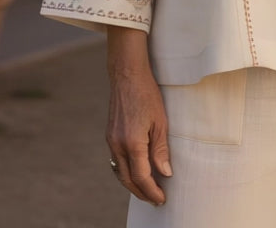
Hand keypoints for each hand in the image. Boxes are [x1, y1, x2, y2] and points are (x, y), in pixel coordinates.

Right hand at [106, 27, 172, 205]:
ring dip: (133, 184)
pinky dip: (126, 172)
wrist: (127, 75)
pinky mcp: (110, 135)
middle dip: (142, 193)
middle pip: (128, 179)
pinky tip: (135, 172)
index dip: (152, 190)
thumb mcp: (160, 122)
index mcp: (132, 143)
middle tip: (155, 200)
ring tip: (147, 190)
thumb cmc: (147, 95)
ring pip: (120, 172)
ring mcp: (111, 141)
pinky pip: (116, 161)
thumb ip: (161, 150)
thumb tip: (165, 173)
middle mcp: (117, 145)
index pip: (142, 177)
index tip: (162, 198)